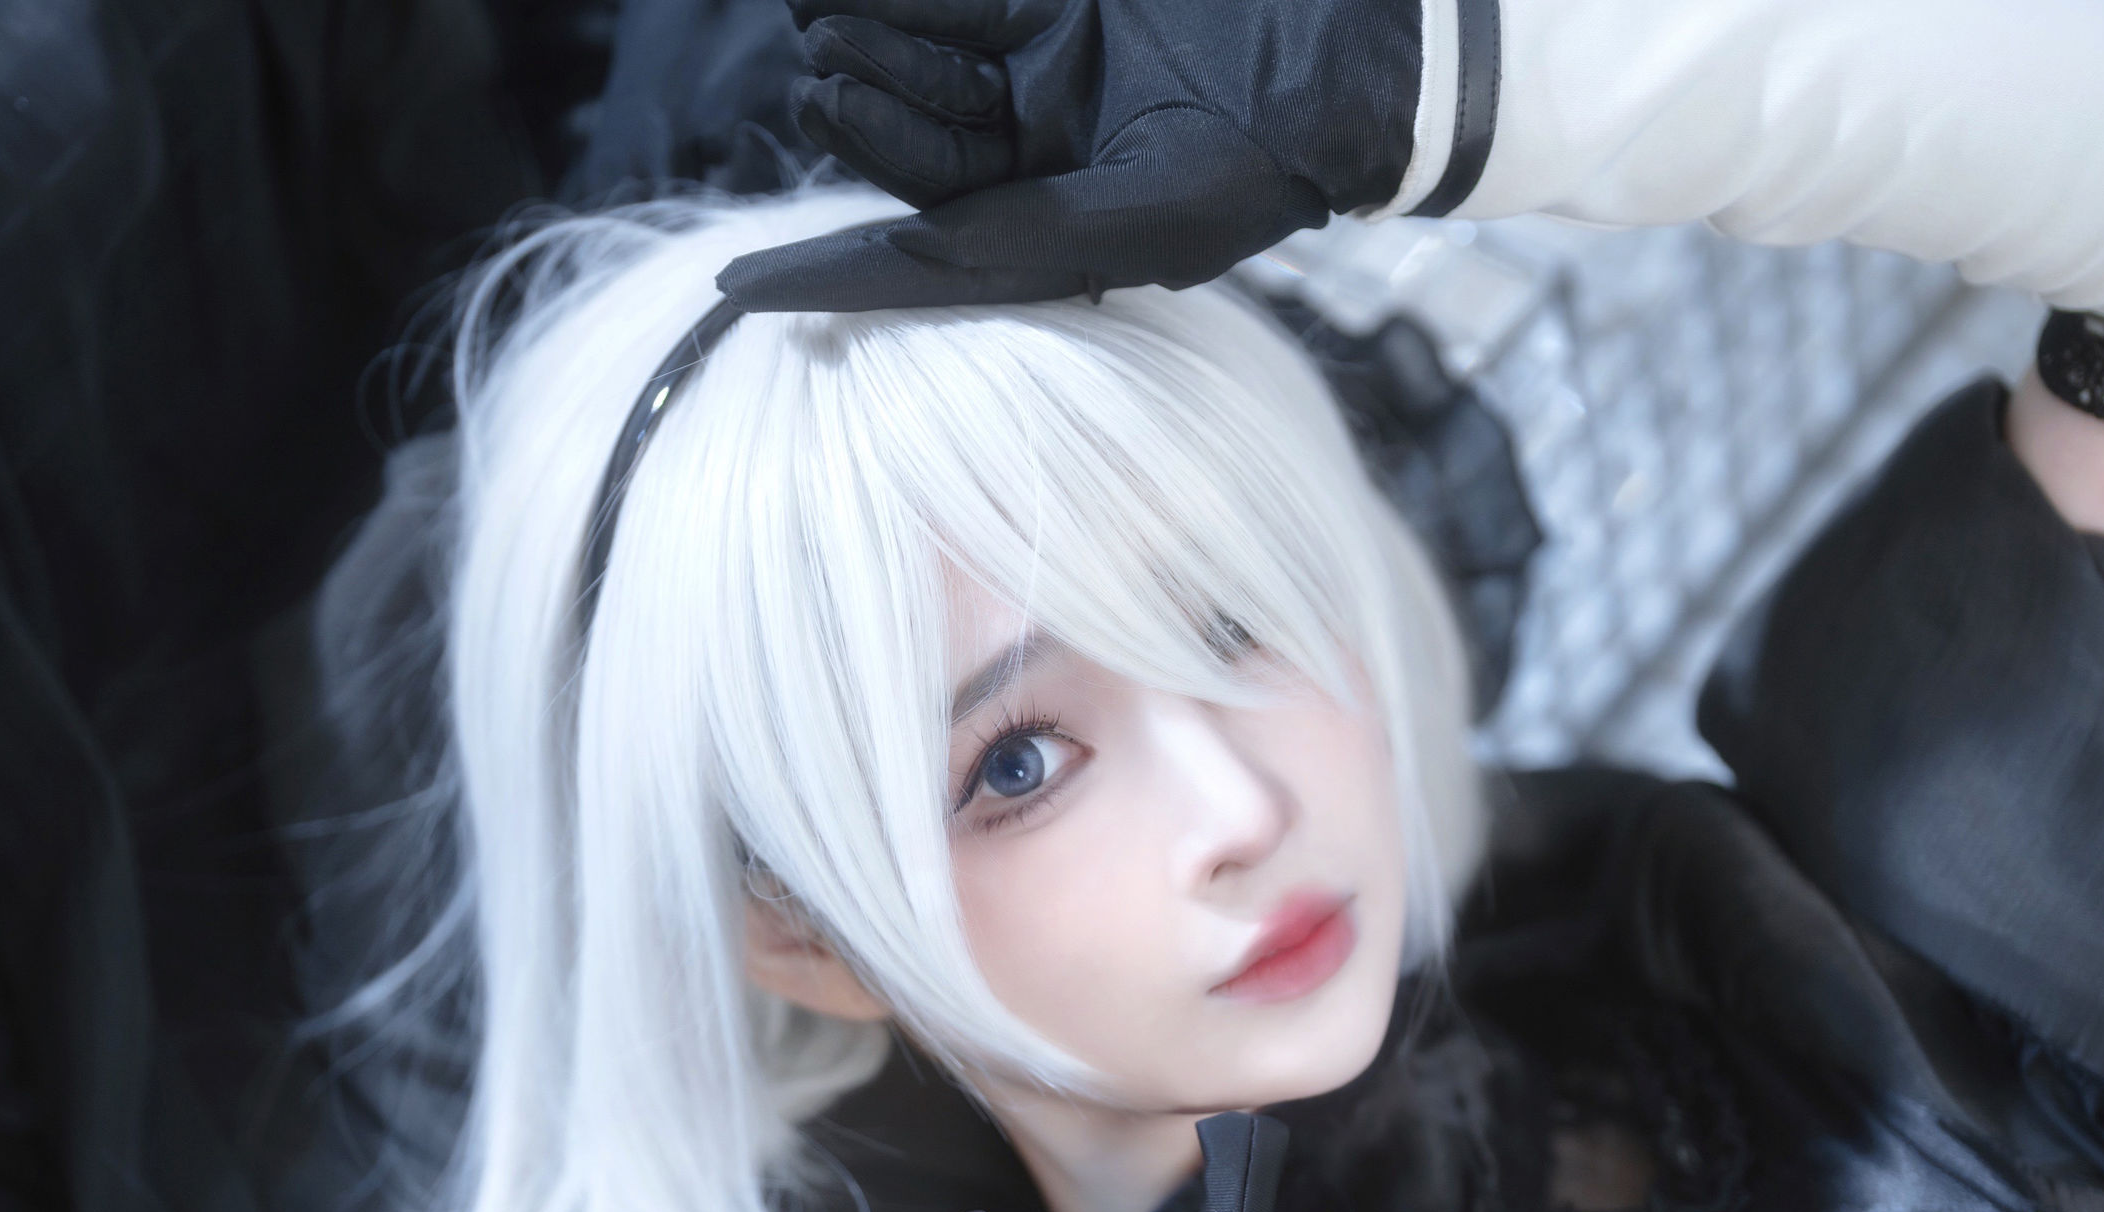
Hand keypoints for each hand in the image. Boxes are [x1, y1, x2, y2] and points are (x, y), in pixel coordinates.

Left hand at [718, 0, 1422, 311]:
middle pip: (914, 137)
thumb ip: (1043, 234)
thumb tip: (921, 245)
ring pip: (926, 53)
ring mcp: (1046, 65)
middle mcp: (1037, 148)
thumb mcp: (1161, 215)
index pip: (919, 251)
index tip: (739, 293)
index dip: (829, 273)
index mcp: (1051, 223)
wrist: (1364, 54)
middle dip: (859, 113)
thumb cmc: (1274, 155)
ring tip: (818, 18)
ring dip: (868, 34)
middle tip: (818, 79)